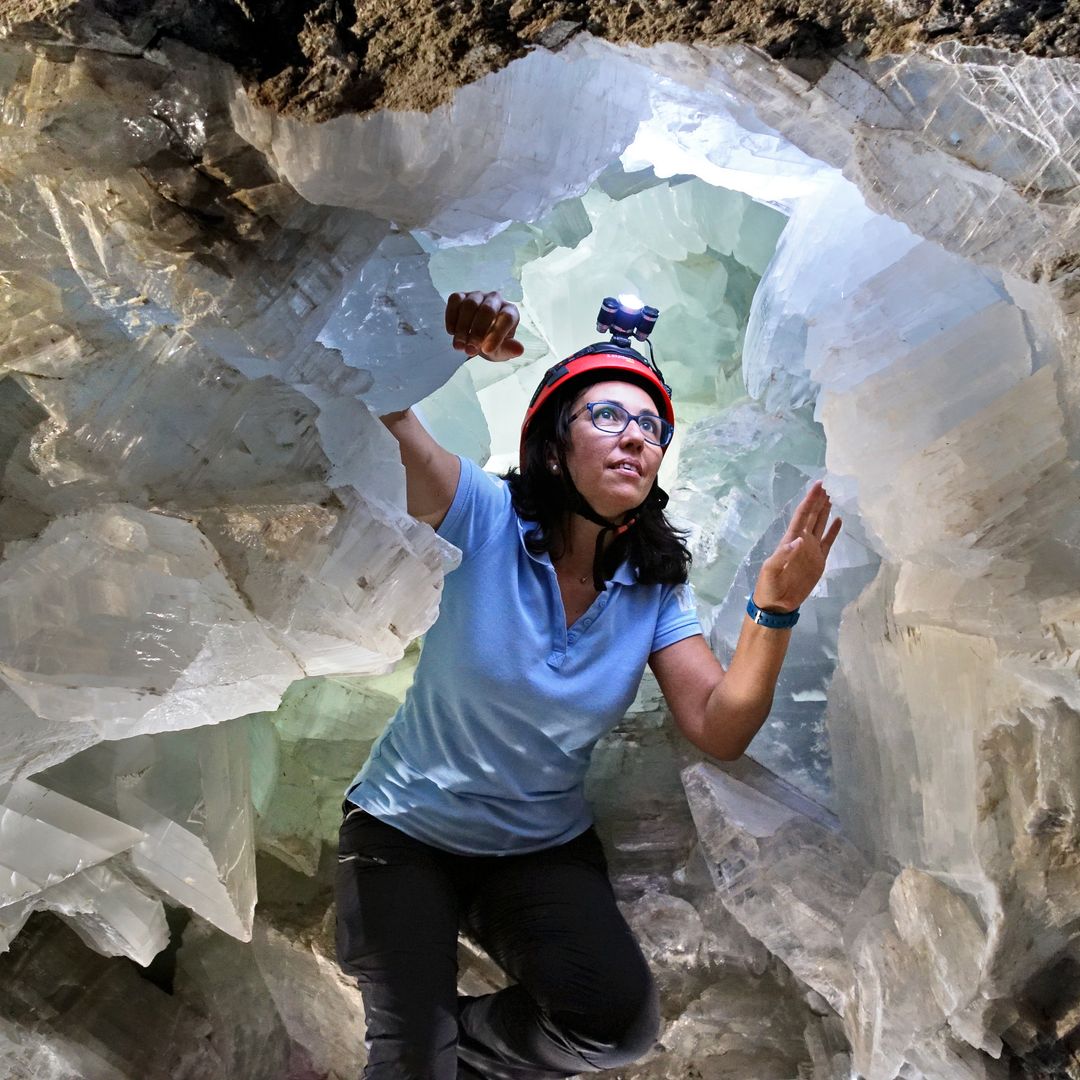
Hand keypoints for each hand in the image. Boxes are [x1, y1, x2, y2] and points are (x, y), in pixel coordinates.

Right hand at [445, 290, 523, 361]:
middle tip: (470, 350)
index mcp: (510, 312)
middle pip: (487, 310)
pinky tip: (452, 332)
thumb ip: (508, 350)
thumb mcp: (500, 352)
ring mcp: (477, 296)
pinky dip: (451, 317)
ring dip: (463, 328)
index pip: (507, 318)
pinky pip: (455, 300)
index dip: (497, 334)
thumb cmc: (492, 345)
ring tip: (459, 346)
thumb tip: (519, 350)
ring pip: (470, 305)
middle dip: (477, 332)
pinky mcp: (461, 296)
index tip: (487, 351)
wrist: (475, 339)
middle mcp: (496, 300)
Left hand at [753, 481, 841, 613]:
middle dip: (818, 500)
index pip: (802, 515)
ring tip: (833, 496)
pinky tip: (839, 520)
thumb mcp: (771, 570)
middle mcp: (802, 541)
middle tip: (829, 485)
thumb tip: (801, 539)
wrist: (777, 604)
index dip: (809, 500)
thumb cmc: (769, 586)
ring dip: (825, 511)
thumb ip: (784, 555)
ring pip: (820, 525)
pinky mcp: (819, 561)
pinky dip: (833, 531)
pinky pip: (828, 542)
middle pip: (812, 516)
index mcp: (790, 540)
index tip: (819, 485)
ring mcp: (811, 550)